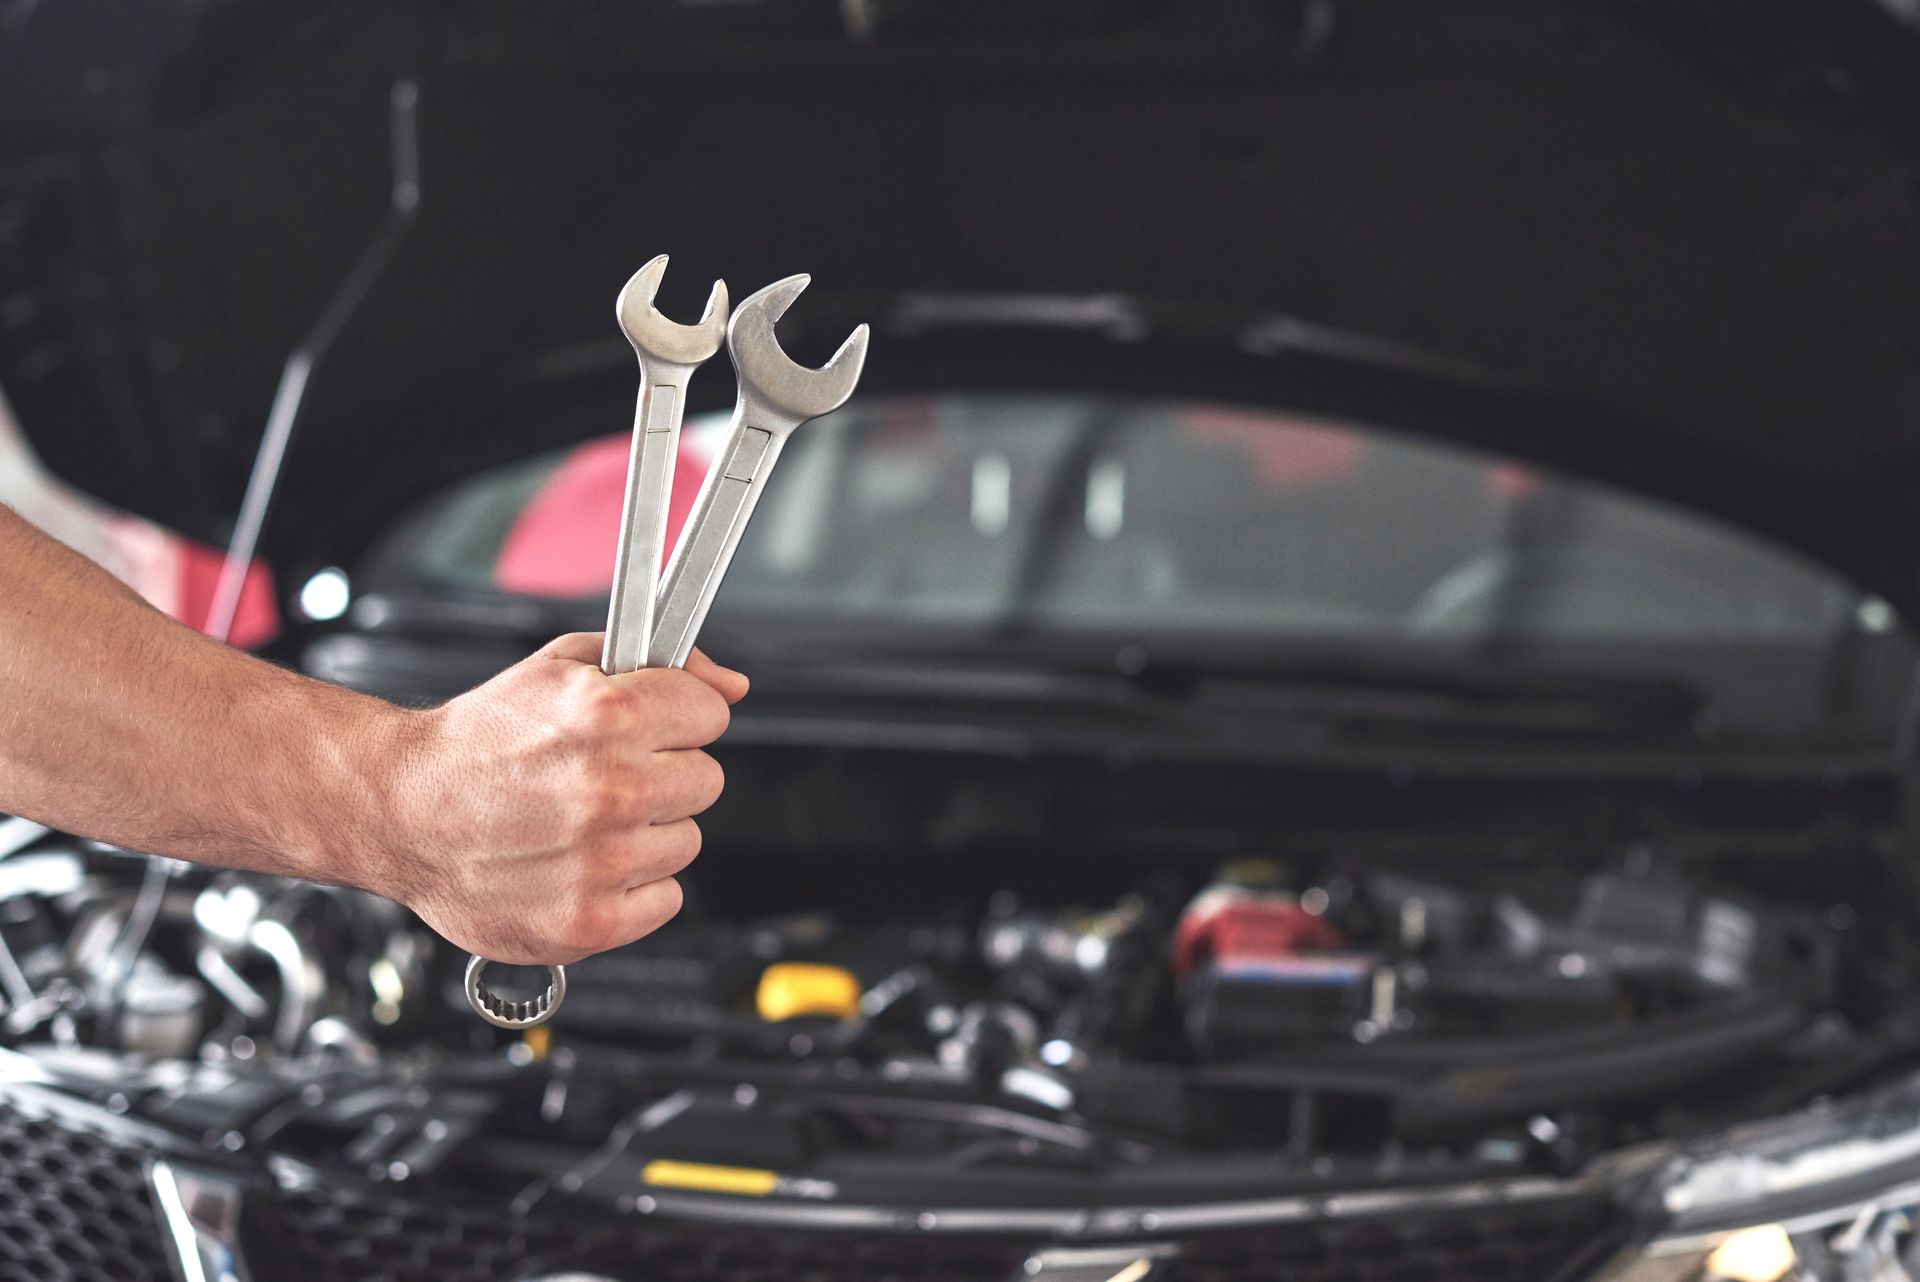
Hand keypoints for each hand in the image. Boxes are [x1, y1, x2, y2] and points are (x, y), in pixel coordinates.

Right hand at [369, 634, 747, 964]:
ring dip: (647, 833)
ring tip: (585, 822)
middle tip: (611, 776)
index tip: (655, 726)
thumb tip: (730, 684)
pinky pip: (665, 900)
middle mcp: (610, 789)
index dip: (683, 716)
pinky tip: (585, 863)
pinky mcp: (589, 921)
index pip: (713, 714)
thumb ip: (659, 666)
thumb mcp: (562, 667)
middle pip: (707, 779)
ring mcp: (601, 861)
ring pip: (686, 841)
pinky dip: (633, 887)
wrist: (402, 809)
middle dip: (667, 773)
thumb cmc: (479, 739)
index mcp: (608, 715)